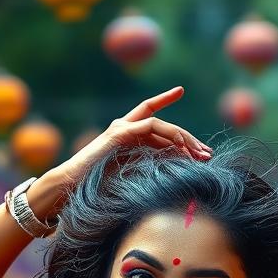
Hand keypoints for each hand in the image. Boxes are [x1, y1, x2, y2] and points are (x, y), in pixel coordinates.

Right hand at [48, 87, 211, 190]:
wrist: (70, 187)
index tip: (180, 90)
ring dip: (183, 139)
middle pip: (163, 125)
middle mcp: (123, 127)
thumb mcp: (128, 175)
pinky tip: (181, 147)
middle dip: (188, 139)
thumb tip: (175, 171)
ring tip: (199, 155)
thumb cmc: (95, 188)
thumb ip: (146, 166)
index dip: (163, 98)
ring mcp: (121, 128)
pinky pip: (150, 127)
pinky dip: (168, 135)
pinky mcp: (119, 133)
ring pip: (160, 125)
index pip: (148, 112)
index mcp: (124, 135)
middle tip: (207, 154)